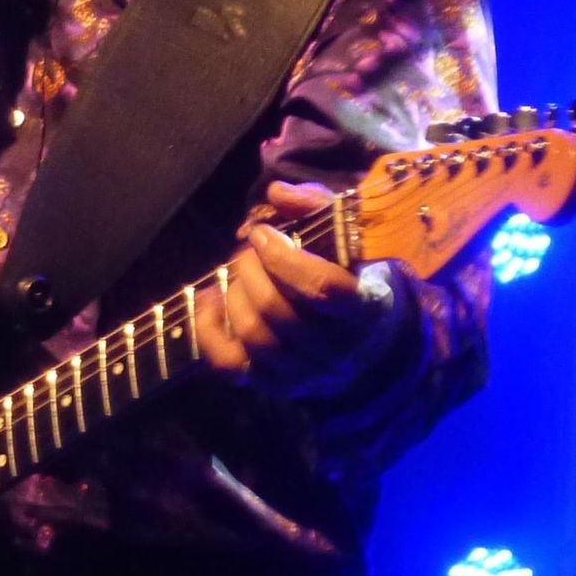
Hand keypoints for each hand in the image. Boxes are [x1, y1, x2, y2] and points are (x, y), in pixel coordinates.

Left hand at [195, 180, 381, 391]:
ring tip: (238, 272)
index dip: (282, 257)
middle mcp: (334, 348)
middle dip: (250, 269)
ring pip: (253, 335)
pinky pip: (228, 362)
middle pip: (276, 310)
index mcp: (361, 308)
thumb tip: (276, 192)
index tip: (263, 233)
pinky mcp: (272, 383)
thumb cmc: (352, 277)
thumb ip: (316, 206)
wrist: (367, 344)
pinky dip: (208, 329)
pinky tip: (210, 297)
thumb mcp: (346, 237)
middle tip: (248, 249)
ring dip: (234, 293)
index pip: (320, 288)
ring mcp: (301, 372)